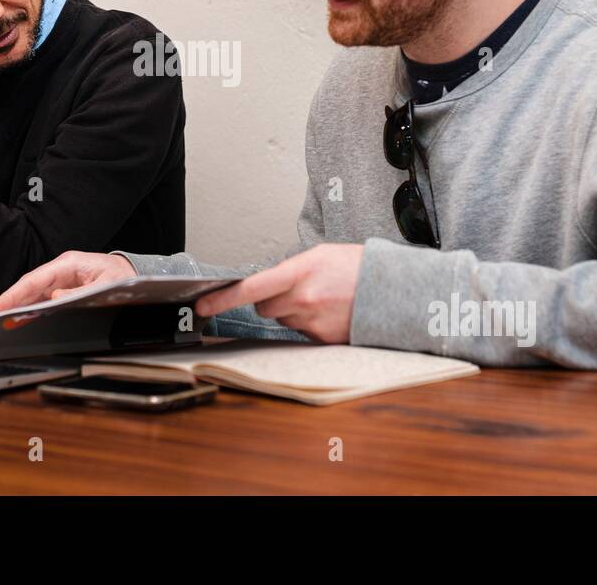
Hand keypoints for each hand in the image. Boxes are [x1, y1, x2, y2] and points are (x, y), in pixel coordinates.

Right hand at [0, 251, 135, 314]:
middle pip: (29, 287)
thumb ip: (81, 292)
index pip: (35, 279)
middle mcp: (61, 272)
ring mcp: (61, 281)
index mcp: (69, 264)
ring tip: (1, 322)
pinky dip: (31, 311)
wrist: (131, 273)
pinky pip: (43, 302)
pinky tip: (19, 321)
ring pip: (34, 295)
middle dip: (10, 301)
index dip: (14, 294)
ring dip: (18, 308)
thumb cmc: (121, 275)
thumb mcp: (107, 284)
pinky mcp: (63, 291)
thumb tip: (55, 298)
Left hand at [194, 243, 363, 342]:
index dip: (222, 298)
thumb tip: (267, 283)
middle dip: (270, 301)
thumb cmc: (358, 267)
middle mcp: (303, 300)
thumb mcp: (320, 255)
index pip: (250, 288)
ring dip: (292, 312)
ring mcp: (313, 323)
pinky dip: (310, 324)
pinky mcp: (323, 340)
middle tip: (294, 290)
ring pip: (283, 320)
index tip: (202, 305)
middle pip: (263, 307)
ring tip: (320, 299)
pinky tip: (329, 312)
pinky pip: (302, 333)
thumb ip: (290, 270)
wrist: (394, 290)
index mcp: (300, 272)